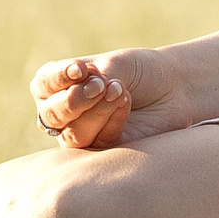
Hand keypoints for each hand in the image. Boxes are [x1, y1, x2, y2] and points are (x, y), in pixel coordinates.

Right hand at [30, 47, 192, 149]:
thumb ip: (95, 78)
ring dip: (97, 110)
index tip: (82, 69)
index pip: (43, 84)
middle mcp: (62, 113)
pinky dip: (112, 120)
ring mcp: (81, 134)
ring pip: (74, 134)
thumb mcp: (116, 65)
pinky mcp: (103, 151)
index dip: (58, 78)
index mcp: (57, 86)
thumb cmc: (140, 72)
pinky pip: (98, 142)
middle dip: (75, 100)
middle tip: (101, 84)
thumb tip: (81, 91)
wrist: (174, 88)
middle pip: (52, 115)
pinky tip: (126, 101)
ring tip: (119, 90)